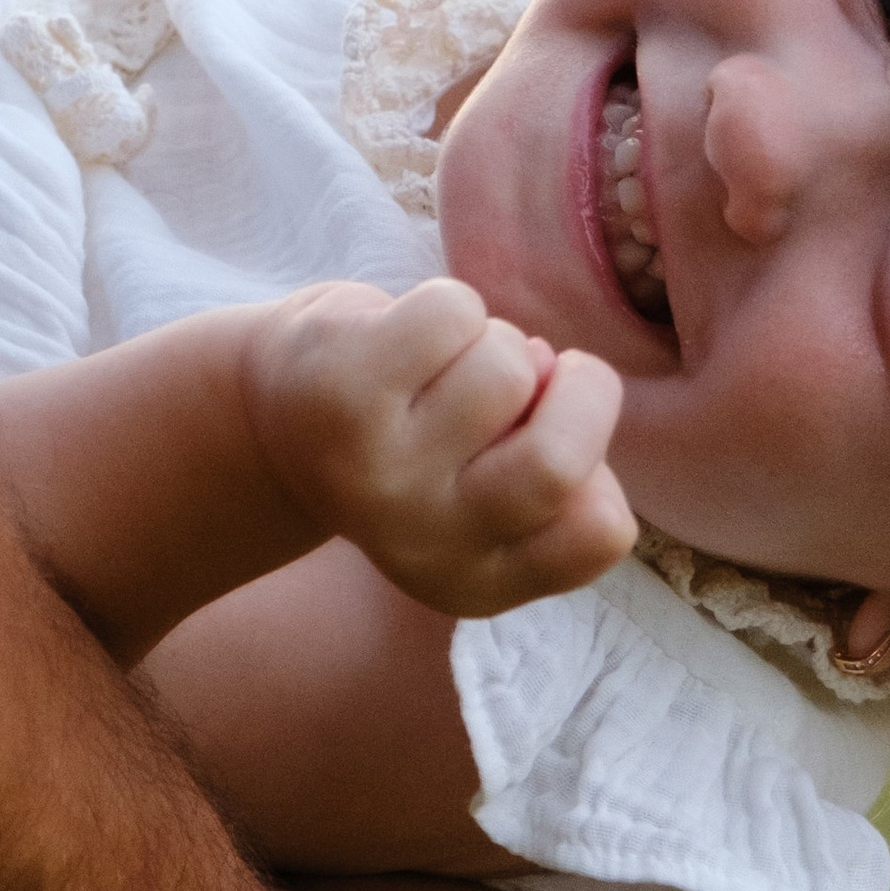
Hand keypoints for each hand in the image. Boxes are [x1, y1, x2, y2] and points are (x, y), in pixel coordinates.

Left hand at [244, 277, 634, 618]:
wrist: (286, 421)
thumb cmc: (431, 443)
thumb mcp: (505, 488)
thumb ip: (565, 471)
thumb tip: (567, 385)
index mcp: (479, 585)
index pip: (603, 533)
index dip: (598, 465)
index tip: (551, 439)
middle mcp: (424, 545)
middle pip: (555, 462)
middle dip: (580, 388)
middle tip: (542, 374)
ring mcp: (377, 474)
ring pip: (508, 368)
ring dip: (500, 340)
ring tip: (455, 364)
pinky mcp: (341, 397)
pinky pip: (455, 314)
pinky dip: (451, 305)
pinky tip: (414, 336)